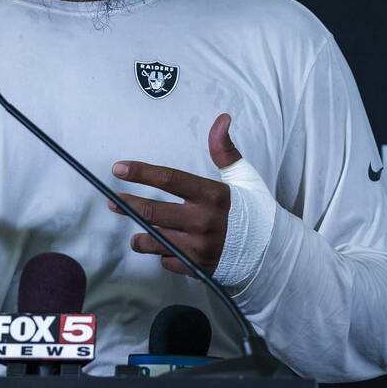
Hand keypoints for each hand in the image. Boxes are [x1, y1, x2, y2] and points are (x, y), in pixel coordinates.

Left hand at [108, 113, 241, 275]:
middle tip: (113, 201)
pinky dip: (164, 255)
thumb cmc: (255, 211)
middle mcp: (202, 222)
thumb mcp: (243, 176)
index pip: (168, 179)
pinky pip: (167, 261)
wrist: (273, 253)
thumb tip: (222, 119)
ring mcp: (198, 248)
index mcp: (211, 195)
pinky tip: (165, 249)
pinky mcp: (197, 268)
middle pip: (152, 212)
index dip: (141, 172)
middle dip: (128, 205)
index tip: (119, 168)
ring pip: (154, 241)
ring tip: (135, 233)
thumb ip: (224, 149)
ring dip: (140, 237)